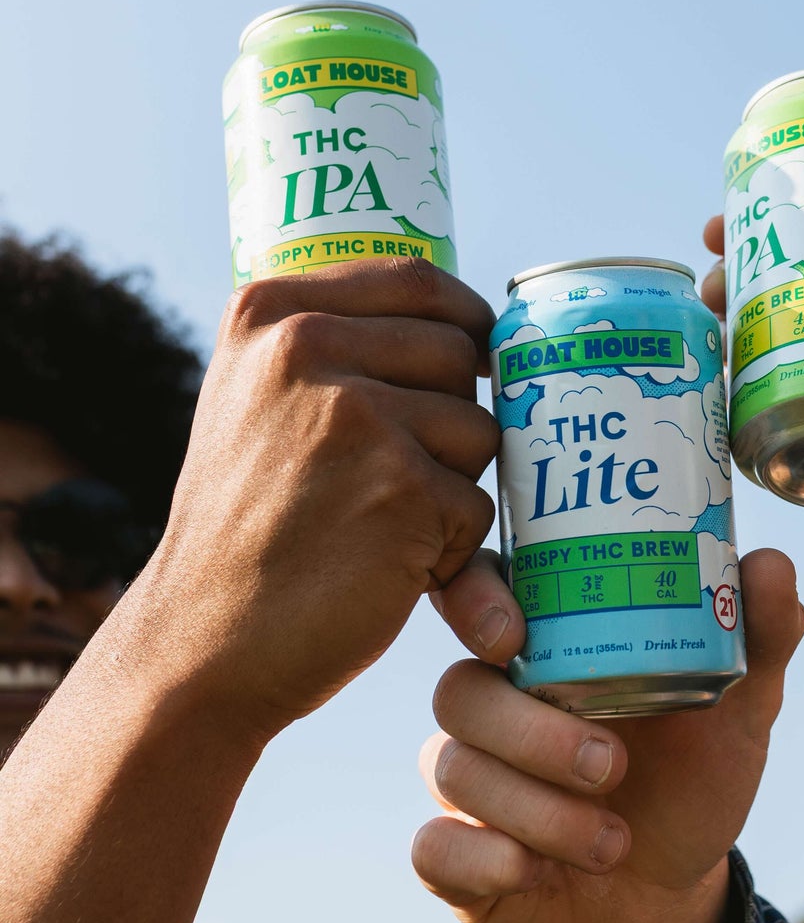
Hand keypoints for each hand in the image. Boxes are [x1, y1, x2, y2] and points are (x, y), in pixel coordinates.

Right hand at [134, 258, 496, 737]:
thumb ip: (333, 351)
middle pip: (459, 355)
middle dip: (453, 419)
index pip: (416, 281)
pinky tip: (385, 568)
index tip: (480, 349)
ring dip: (453, 488)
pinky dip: (452, 549)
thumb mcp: (254, 403)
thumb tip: (476, 324)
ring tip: (376, 527)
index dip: (467, 318)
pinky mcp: (403, 486)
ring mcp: (357, 415)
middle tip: (393, 479)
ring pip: (478, 430)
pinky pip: (477, 504)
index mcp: (270, 313)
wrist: (205, 641)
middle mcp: (307, 346)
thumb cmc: (247, 530)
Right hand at [414, 548, 803, 922]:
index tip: (515, 635)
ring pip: (455, 770)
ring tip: (613, 843)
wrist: (674, 896)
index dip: (475, 602)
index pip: (477, 596)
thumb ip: (756, 638)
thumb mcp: (739, 710)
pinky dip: (485, 859)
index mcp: (546, 652)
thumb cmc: (690, 779)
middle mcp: (493, 707)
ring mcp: (467, 781)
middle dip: (534, 734)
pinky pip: (433, 848)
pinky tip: (535, 872)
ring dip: (540, 811)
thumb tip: (772, 564)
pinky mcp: (455, 856)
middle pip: (460, 690)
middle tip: (611, 767)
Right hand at [702, 179, 803, 629]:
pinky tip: (707, 372)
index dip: (788, 221)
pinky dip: (733, 403)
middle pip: (787, 297)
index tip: (751, 191)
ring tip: (711, 300)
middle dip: (740, 269)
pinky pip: (769, 431)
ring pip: (768, 356)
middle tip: (716, 246)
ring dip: (728, 326)